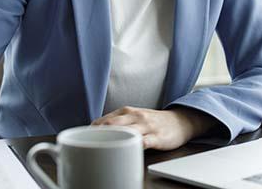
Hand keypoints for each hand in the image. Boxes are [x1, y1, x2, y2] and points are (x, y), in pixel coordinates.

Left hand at [91, 106, 215, 150]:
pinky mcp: (156, 137)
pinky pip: (143, 141)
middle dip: (97, 134)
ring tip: (100, 148)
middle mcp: (135, 116)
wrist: (180, 121)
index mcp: (126, 111)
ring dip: (112, 139)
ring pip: (125, 131)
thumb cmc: (153, 122)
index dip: (90, 131)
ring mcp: (146, 126)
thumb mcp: (135, 117)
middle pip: (111, 124)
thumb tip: (95, 133)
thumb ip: (118, 123)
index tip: (81, 141)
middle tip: (86, 146)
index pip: (103, 120)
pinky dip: (134, 145)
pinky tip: (127, 150)